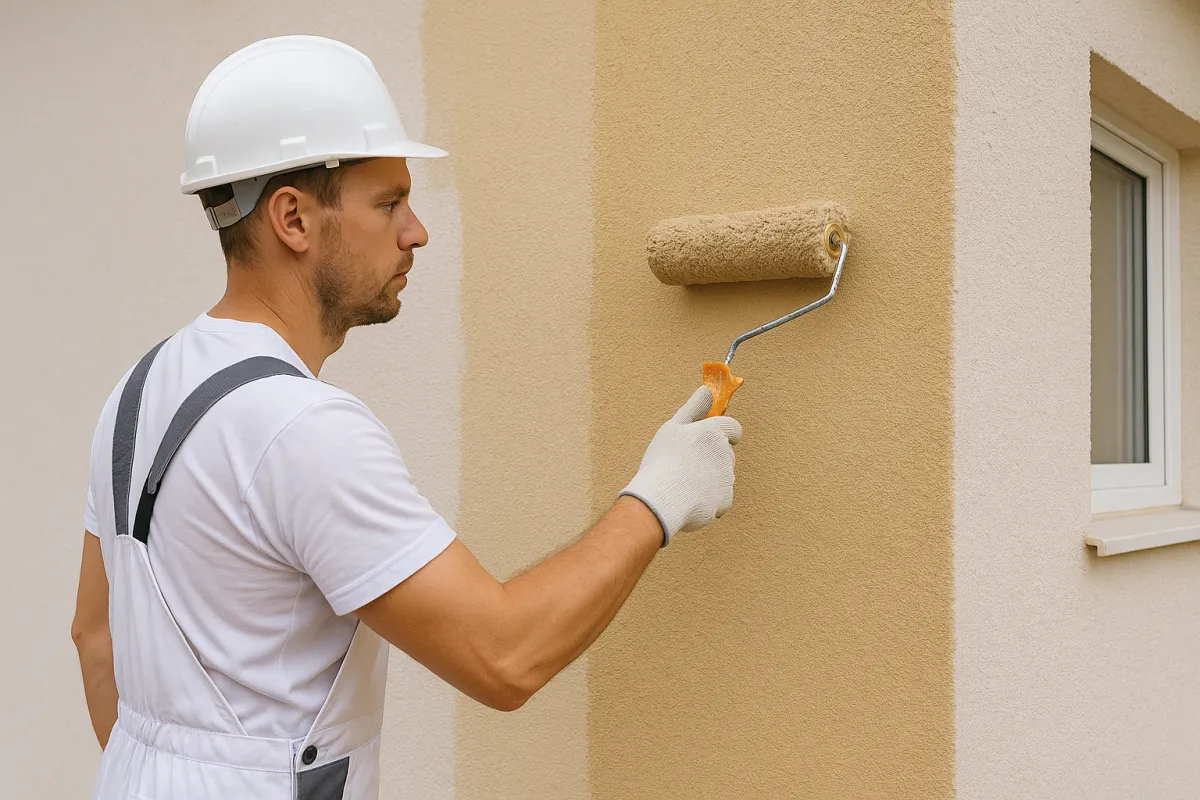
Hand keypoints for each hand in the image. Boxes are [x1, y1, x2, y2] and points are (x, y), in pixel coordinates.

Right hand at [619, 387, 741, 544]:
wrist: (660, 500)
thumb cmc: (662, 461)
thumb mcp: (673, 428)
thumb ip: (693, 408)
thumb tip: (707, 390)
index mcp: (713, 431)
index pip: (733, 427)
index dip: (724, 433)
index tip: (709, 441)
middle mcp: (725, 452)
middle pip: (726, 453)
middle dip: (712, 458)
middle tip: (686, 465)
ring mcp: (727, 477)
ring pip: (723, 476)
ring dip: (709, 478)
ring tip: (684, 483)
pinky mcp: (726, 499)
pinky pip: (720, 497)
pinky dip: (709, 499)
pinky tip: (690, 498)